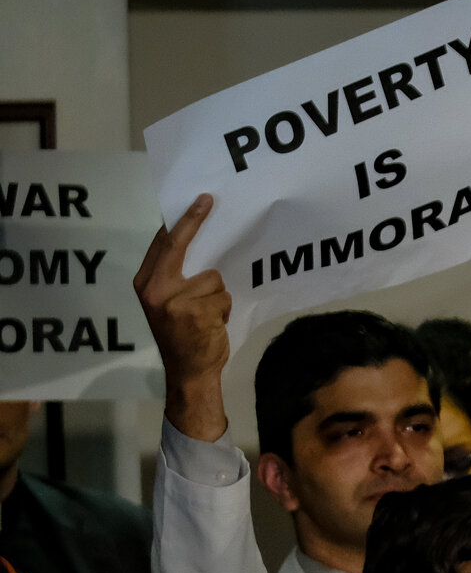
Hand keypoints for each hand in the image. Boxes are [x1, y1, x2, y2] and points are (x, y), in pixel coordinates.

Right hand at [134, 194, 231, 441]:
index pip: (164, 243)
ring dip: (218, 296)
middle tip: (210, 202)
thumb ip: (177, 276)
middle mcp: (154, 288)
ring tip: (209, 314)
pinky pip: (223, 297)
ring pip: (213, 278)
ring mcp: (174, 300)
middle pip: (182, 247)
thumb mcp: (170, 303)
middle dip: (196, 224)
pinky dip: (224, 309)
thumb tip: (201, 247)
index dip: (183, 220)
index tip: (200, 200)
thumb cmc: (184, 336)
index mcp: (146, 282)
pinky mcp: (195, 312)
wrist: (189, 372)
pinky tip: (214, 324)